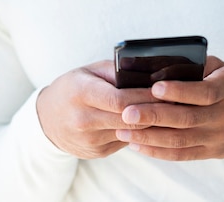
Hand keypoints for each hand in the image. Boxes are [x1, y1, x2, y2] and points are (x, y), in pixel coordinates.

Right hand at [36, 60, 158, 158]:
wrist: (47, 119)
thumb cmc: (73, 88)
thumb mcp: (90, 71)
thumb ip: (117, 71)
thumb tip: (150, 74)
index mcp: (81, 94)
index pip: (120, 100)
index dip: (145, 96)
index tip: (166, 91)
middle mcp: (83, 120)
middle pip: (130, 119)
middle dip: (155, 111)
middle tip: (176, 101)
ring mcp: (90, 140)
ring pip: (132, 133)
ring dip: (151, 123)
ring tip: (168, 111)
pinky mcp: (97, 152)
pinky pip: (126, 141)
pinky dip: (139, 132)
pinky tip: (149, 122)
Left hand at [115, 56, 223, 160]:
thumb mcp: (221, 68)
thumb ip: (197, 65)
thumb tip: (161, 64)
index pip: (203, 92)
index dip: (179, 91)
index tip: (154, 87)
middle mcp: (223, 116)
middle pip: (187, 118)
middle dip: (155, 116)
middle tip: (127, 113)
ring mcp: (217, 137)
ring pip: (180, 140)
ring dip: (149, 136)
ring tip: (124, 131)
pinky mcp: (210, 152)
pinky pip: (181, 155)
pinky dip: (158, 152)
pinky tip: (137, 145)